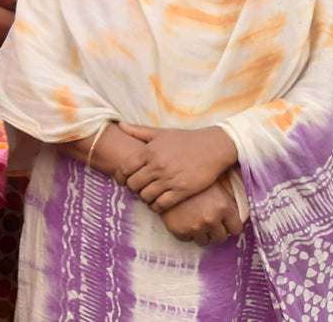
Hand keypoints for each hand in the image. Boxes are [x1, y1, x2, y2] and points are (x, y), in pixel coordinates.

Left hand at [114, 125, 237, 212]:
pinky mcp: (182, 191)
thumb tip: (120, 125)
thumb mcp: (161, 133)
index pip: (124, 169)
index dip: (120, 177)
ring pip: (145, 196)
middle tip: (137, 188)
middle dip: (132, 188)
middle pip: (133, 184)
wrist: (213, 148)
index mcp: (149, 151)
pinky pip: (161, 204)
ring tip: (147, 195)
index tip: (123, 180)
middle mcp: (157, 166)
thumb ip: (138, 131)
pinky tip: (157, 203)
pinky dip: (155, 206)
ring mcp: (169, 179)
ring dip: (143, 198)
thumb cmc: (185, 140)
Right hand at [158, 178, 243, 244]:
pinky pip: (187, 240)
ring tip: (196, 221)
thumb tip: (242, 209)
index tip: (224, 222)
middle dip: (216, 231)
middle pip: (221, 238)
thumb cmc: (194, 178)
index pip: (236, 229)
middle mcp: (211, 219)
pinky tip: (184, 220)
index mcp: (224, 207)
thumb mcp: (216, 184)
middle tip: (209, 221)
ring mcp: (195, 226)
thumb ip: (229, 198)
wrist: (165, 176)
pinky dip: (186, 233)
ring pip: (204, 241)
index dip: (230, 225)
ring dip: (202, 233)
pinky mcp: (179, 230)